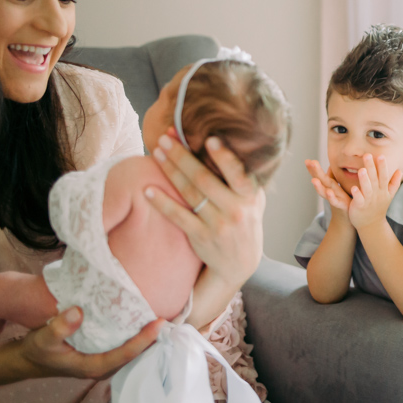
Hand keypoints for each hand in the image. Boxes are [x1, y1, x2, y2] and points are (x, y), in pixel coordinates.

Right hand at [0, 307, 161, 387]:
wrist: (28, 358)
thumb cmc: (37, 350)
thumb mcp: (43, 339)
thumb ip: (60, 327)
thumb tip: (78, 312)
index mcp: (93, 366)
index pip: (126, 354)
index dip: (144, 339)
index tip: (159, 322)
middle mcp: (103, 364)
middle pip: (135, 353)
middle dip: (153, 337)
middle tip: (172, 315)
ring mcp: (104, 358)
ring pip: (132, 348)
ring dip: (146, 334)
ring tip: (165, 313)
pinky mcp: (102, 350)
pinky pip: (125, 343)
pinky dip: (135, 332)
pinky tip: (144, 316)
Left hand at [146, 130, 264, 292]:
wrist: (239, 264)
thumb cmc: (246, 222)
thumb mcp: (255, 201)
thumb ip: (245, 178)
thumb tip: (228, 145)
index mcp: (251, 198)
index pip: (238, 174)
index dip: (224, 157)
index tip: (209, 139)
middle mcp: (235, 211)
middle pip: (204, 179)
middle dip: (182, 156)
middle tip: (165, 138)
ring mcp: (217, 225)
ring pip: (189, 194)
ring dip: (170, 171)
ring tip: (156, 152)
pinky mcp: (200, 238)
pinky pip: (178, 217)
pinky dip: (162, 202)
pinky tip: (148, 189)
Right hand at [305, 159, 351, 216]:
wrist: (346, 218)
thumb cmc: (341, 200)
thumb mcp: (337, 186)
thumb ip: (333, 176)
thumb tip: (330, 165)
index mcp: (328, 185)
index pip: (319, 175)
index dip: (313, 168)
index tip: (307, 160)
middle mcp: (328, 190)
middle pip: (320, 180)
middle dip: (314, 172)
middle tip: (309, 162)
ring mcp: (332, 198)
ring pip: (324, 192)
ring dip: (318, 186)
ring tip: (314, 180)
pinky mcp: (340, 205)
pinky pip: (335, 201)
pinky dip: (331, 197)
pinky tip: (329, 191)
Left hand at [347, 154, 401, 229]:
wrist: (372, 225)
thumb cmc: (379, 207)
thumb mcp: (389, 195)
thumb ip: (394, 183)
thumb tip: (400, 170)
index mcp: (383, 190)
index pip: (384, 176)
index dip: (383, 166)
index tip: (381, 156)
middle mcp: (376, 194)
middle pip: (374, 179)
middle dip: (372, 167)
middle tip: (367, 155)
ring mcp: (368, 201)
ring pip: (367, 189)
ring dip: (364, 180)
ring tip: (361, 170)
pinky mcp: (360, 207)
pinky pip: (359, 200)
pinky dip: (357, 194)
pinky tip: (353, 188)